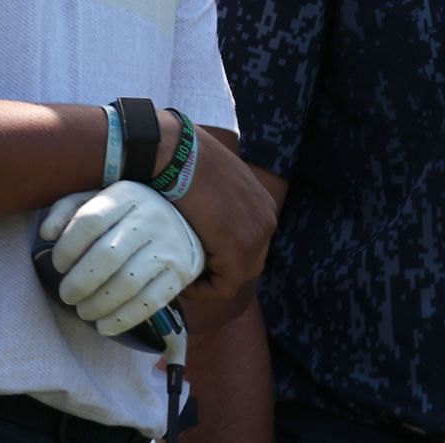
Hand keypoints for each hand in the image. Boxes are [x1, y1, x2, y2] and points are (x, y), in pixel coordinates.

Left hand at [39, 182, 202, 335]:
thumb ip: (67, 210)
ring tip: (84, 311)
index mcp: (127, 196)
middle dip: (79, 283)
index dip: (67, 248)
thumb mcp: (98, 200)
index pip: (90, 221)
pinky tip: (105, 325)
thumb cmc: (127, 215)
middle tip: (67, 295)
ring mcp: (169, 246)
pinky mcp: (180, 273)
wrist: (182, 223)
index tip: (58, 265)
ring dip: (98, 305)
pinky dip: (122, 319)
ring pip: (127, 283)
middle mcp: (151, 218)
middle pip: (107, 256)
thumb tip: (47, 234)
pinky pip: (150, 302)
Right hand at [170, 128, 277, 327]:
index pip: (251, 246)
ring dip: (209, 281)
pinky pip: (224, 286)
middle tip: (190, 269)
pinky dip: (203, 290)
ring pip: (236, 278)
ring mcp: (256, 236)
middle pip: (248, 264)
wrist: (178, 155)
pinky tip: (184, 281)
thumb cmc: (188, 163)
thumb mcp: (217, 184)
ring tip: (185, 274)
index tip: (196, 258)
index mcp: (263, 205)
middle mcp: (267, 221)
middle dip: (220, 271)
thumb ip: (222, 207)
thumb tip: (207, 226)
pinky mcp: (238, 249)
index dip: (223, 258)